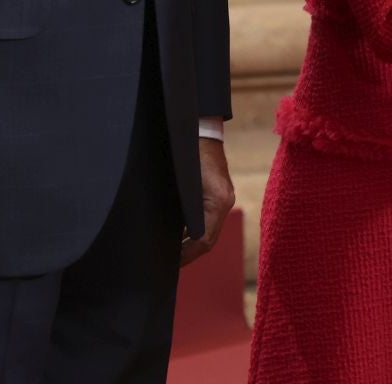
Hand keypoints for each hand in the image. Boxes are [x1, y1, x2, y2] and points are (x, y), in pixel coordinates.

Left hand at [179, 136, 234, 266]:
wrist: (200, 127)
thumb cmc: (186, 150)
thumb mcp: (180, 181)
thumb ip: (179, 209)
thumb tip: (167, 235)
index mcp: (218, 200)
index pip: (204, 240)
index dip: (185, 255)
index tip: (168, 262)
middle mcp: (225, 201)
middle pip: (208, 240)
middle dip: (188, 254)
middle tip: (165, 264)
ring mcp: (224, 197)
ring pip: (209, 231)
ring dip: (190, 244)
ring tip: (169, 254)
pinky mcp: (218, 194)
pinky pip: (207, 220)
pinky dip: (192, 231)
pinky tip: (176, 235)